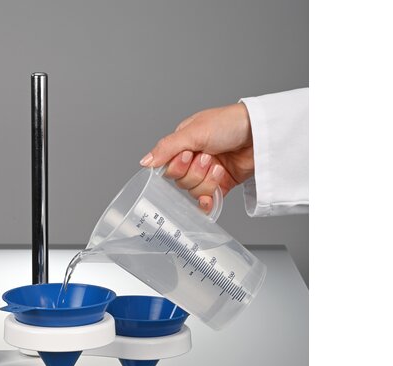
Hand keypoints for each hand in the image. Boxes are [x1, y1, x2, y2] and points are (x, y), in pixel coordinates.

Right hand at [139, 102, 253, 212]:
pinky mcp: (221, 186)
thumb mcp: (194, 131)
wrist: (261, 134)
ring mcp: (207, 174)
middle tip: (209, 158)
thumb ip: (167, 148)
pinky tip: (211, 198)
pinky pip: (207, 201)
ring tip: (220, 165)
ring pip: (194, 191)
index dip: (177, 166)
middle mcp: (193, 160)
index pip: (167, 167)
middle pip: (181, 182)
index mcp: (183, 145)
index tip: (189, 155)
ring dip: (207, 180)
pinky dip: (208, 202)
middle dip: (195, 172)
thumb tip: (145, 162)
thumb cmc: (229, 123)